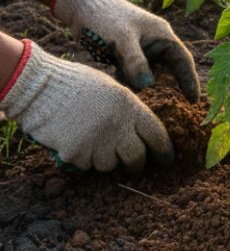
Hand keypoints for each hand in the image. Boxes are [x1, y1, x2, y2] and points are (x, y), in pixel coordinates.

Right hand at [0, 41, 172, 171]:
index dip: (163, 149)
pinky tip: (76, 142)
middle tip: (134, 164)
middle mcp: (117, 126)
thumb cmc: (77, 84)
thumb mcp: (113, 90)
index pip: (156, 134)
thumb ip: (128, 111)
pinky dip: (84, 160)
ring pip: (110, 165)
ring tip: (95, 142)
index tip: (167, 158)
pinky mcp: (75, 154)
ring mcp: (96, 141)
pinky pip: (86, 166)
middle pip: (136, 157)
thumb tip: (141, 132)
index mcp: (130, 106)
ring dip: (106, 159)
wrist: (40, 87)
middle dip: (136, 163)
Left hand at [52, 0, 199, 101]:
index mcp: (162, 36)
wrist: (82, 6)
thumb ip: (136, 63)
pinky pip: (136, 73)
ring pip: (151, 73)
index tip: (194, 102)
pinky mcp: (126, 54)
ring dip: (150, 88)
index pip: (183, 61)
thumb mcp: (122, 40)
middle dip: (174, 88)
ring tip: (153, 109)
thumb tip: (148, 87)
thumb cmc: (106, 18)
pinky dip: (134, 84)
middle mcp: (155, 42)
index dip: (190, 81)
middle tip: (179, 111)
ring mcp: (141, 48)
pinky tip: (129, 97)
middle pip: (170, 69)